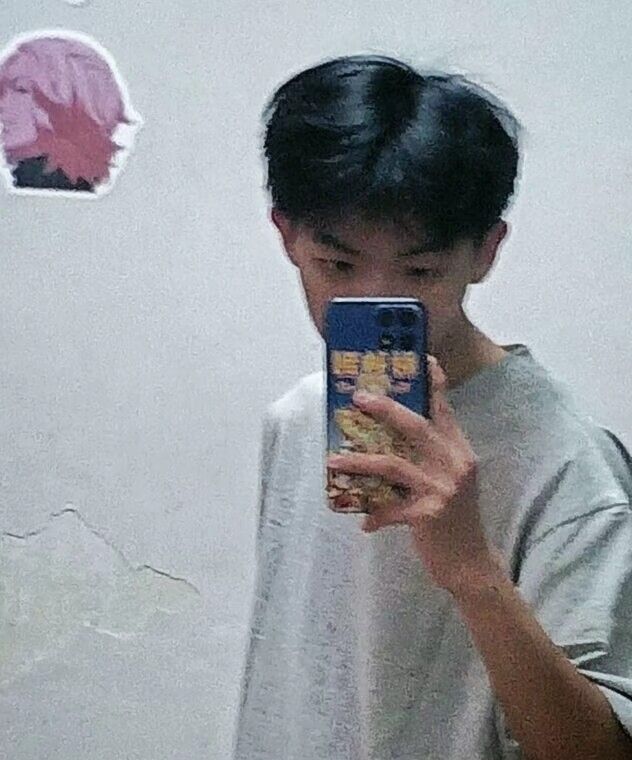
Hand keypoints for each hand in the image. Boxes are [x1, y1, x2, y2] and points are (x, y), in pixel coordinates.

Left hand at [327, 356, 502, 592]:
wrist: (472, 563)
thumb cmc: (455, 519)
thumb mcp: (451, 480)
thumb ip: (431, 456)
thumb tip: (390, 439)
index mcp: (459, 450)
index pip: (444, 408)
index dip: (433, 381)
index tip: (420, 357)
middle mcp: (455, 463)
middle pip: (416, 426)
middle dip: (385, 409)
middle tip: (358, 397)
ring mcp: (443, 488)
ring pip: (394, 464)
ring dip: (359, 462)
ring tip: (333, 461)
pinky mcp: (429, 514)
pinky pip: (391, 508)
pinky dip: (374, 514)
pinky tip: (363, 522)